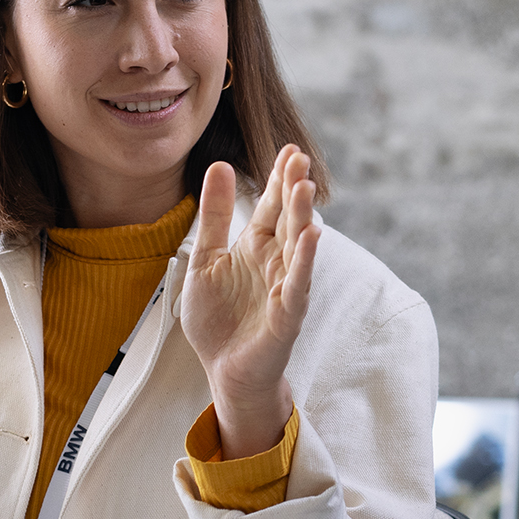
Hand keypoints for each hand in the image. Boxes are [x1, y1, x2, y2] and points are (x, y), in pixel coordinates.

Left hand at [181, 146, 319, 459]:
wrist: (223, 370)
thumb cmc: (219, 320)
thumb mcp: (206, 259)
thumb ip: (215, 216)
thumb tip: (221, 166)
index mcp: (256, 247)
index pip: (272, 206)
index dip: (279, 179)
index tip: (288, 148)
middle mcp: (276, 263)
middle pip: (288, 219)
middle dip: (294, 189)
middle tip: (299, 157)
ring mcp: (284, 288)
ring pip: (298, 247)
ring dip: (302, 217)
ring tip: (305, 187)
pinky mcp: (286, 315)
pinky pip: (298, 285)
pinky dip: (305, 261)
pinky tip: (312, 236)